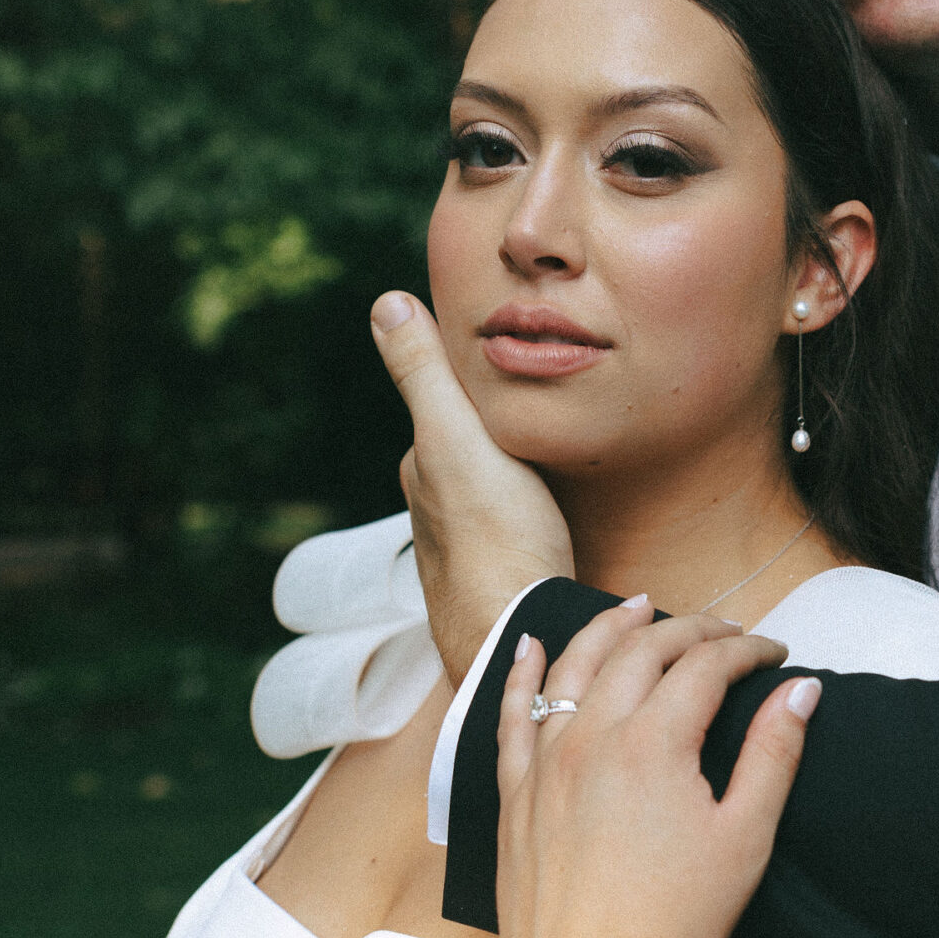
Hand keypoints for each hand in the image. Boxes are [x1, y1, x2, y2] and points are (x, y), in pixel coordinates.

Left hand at [371, 289, 574, 686]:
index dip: (472, 374)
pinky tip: (554, 503)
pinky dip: (529, 498)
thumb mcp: (457, 439)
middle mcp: (435, 505)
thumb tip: (385, 302)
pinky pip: (514, 517)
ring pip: (490, 483)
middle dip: (492, 419)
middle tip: (538, 385)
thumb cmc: (496, 536)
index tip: (504, 345)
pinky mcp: (504, 570)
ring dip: (513, 462)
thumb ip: (424, 375)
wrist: (520, 635)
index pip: (443, 401)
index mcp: (423, 464)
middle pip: (466, 442)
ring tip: (551, 439)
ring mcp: (469, 542)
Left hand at [496, 602, 820, 937]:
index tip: (775, 654)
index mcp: (653, 741)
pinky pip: (511, 716)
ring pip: (572, 667)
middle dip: (690, 629)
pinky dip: (522, 672)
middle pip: (641, 651)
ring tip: (637, 607)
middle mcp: (590, 737)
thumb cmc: (676, 926)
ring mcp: (544, 765)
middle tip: (724, 632)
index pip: (705, 665)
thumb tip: (801, 690)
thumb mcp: (745, 837)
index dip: (746, 649)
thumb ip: (774, 754)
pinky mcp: (516, 798)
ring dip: (610, 628)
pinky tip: (530, 646)